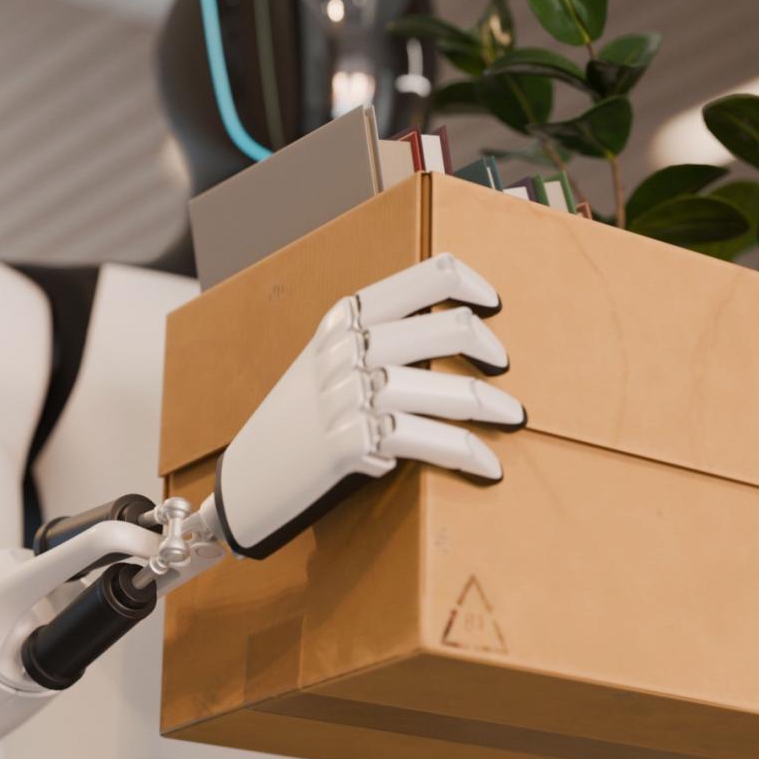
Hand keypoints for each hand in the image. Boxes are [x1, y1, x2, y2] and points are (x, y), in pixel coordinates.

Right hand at [211, 254, 526, 558]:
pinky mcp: (351, 444)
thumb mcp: (326, 364)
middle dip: (488, 349)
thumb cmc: (296, 425)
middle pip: (447, 329)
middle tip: (503, 368)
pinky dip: (468, 454)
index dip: (470, 286)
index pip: (425, 276)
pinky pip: (430, 440)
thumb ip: (376, 341)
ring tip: (511, 418)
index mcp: (344, 319)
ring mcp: (347, 396)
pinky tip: (489, 465)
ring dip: (490, 407)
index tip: (493, 305)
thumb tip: (447, 334)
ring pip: (446, 389)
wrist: (247, 482)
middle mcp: (347, 349)